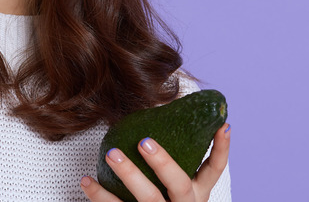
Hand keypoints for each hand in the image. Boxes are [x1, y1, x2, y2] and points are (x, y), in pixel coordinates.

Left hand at [81, 123, 229, 201]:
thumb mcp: (176, 191)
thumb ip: (170, 165)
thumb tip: (156, 114)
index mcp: (197, 196)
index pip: (214, 171)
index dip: (221, 149)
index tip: (221, 125)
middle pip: (179, 184)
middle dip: (162, 162)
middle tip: (143, 141)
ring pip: (147, 199)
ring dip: (129, 174)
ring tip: (111, 154)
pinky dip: (99, 195)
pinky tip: (86, 180)